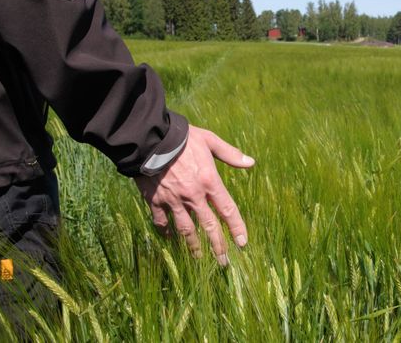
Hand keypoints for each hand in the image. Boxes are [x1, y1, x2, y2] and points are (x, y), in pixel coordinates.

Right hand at [135, 126, 254, 264]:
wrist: (150, 138)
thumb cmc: (182, 137)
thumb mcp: (210, 141)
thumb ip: (230, 154)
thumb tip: (251, 163)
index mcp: (209, 182)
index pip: (227, 210)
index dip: (236, 228)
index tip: (242, 243)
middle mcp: (193, 195)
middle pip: (209, 226)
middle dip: (218, 246)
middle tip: (224, 262)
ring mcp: (174, 200)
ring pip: (185, 229)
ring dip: (193, 245)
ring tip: (199, 258)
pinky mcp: (155, 200)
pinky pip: (160, 221)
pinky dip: (165, 231)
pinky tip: (169, 238)